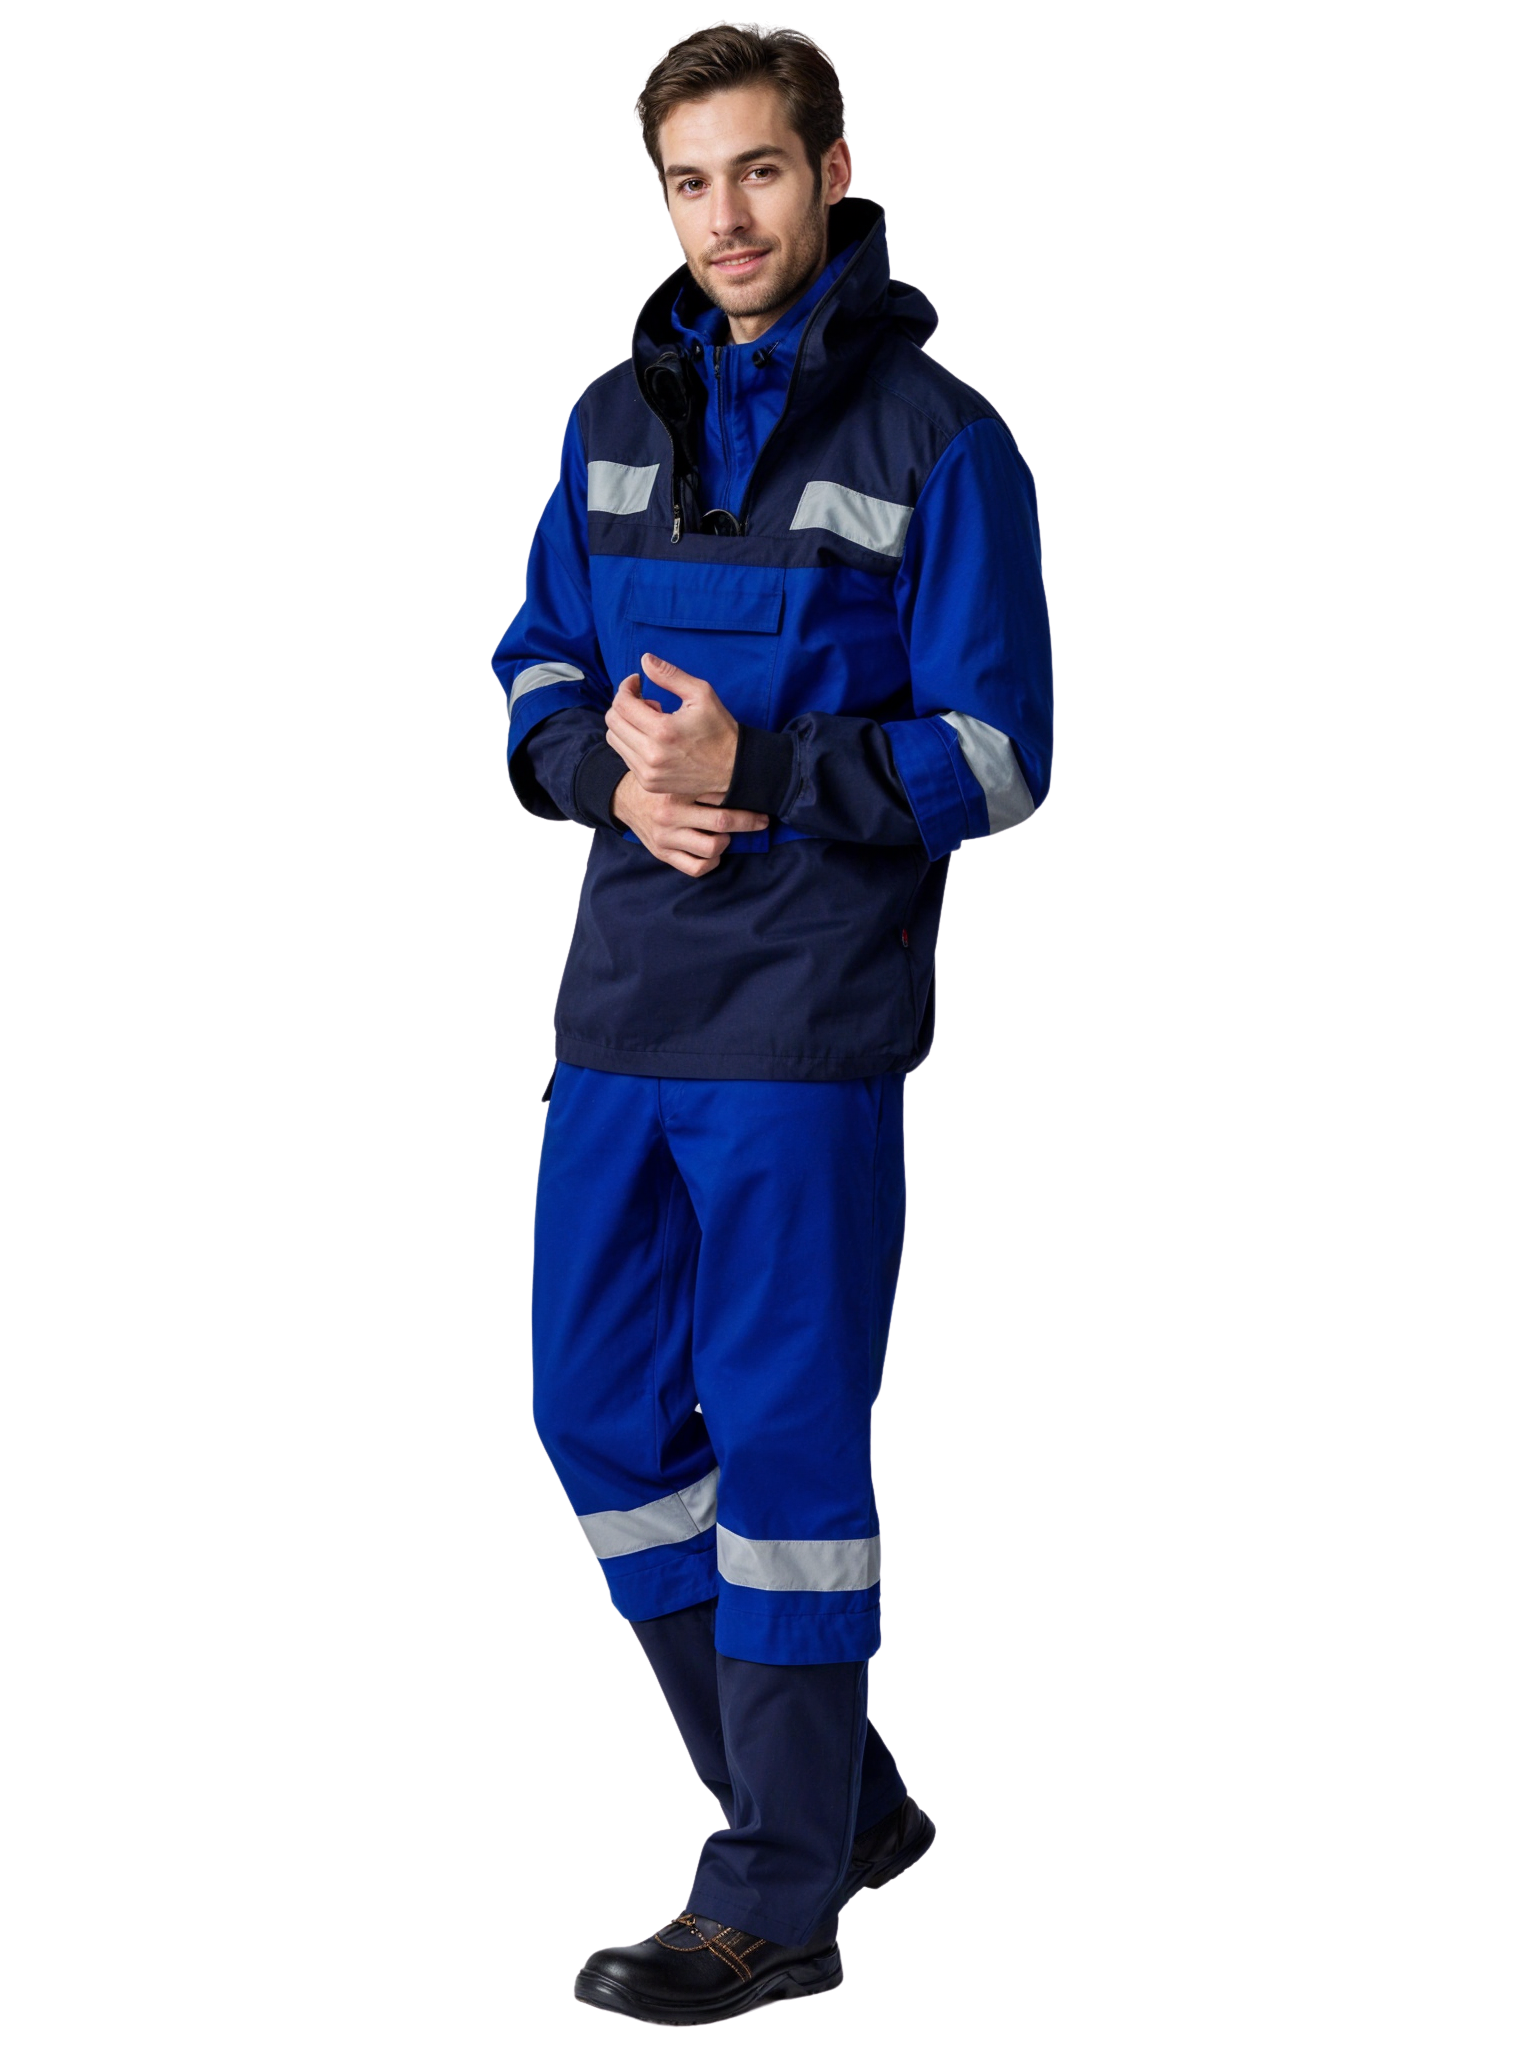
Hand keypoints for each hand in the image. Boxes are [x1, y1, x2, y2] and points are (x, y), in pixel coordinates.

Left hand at [605, 654, 739, 797]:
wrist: (733, 769)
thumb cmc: (719, 729)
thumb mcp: (701, 694)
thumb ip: (670, 675)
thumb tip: (644, 660)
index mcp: (662, 731)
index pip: (622, 704)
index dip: (626, 687)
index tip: (637, 682)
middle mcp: (651, 755)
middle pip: (612, 722)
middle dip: (623, 704)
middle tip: (645, 701)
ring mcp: (648, 773)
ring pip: (614, 740)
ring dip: (626, 724)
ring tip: (650, 721)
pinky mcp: (648, 783)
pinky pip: (625, 756)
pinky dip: (632, 742)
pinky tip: (654, 739)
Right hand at [611, 773, 767, 878]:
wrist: (625, 798)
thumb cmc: (661, 783)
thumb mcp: (678, 771)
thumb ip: (702, 772)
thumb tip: (741, 771)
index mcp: (676, 790)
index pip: (720, 796)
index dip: (746, 798)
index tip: (761, 798)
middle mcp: (670, 814)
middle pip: (722, 823)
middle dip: (748, 821)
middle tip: (761, 820)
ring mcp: (666, 837)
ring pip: (712, 848)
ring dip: (726, 842)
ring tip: (726, 834)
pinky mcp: (663, 853)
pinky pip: (696, 867)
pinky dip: (711, 862)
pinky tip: (714, 852)